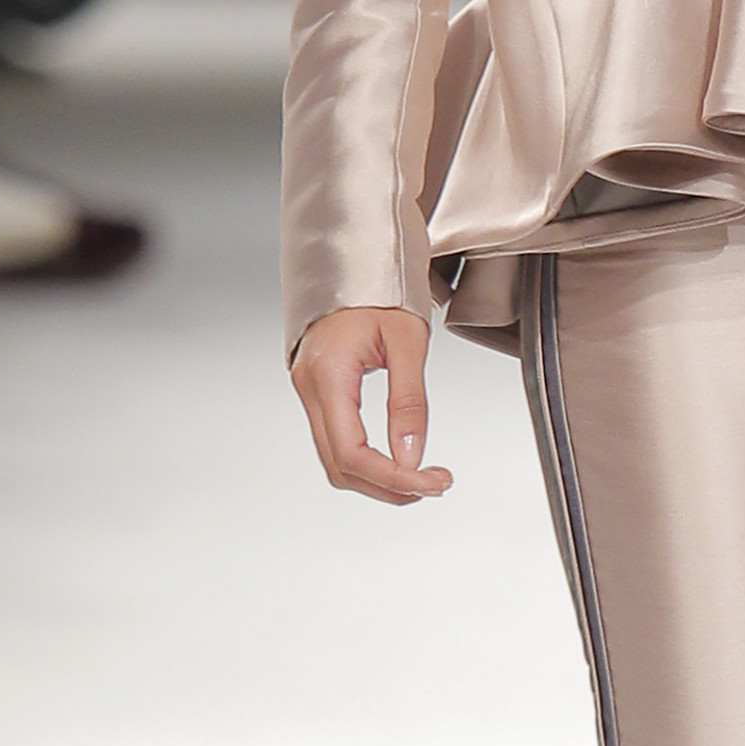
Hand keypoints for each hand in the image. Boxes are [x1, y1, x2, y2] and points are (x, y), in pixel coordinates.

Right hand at [290, 305, 448, 505]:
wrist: (355, 259)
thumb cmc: (379, 287)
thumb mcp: (408, 340)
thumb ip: (409, 402)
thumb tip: (411, 455)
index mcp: (328, 374)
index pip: (352, 452)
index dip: (392, 478)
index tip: (431, 482)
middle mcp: (310, 387)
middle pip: (340, 466)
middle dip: (388, 486)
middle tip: (435, 484)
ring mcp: (309, 390)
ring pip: (335, 460)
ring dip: (378, 478)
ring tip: (422, 476)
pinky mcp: (318, 391)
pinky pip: (337, 440)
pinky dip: (367, 460)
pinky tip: (397, 457)